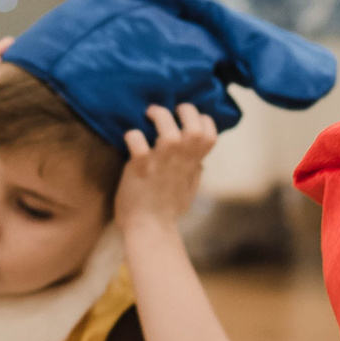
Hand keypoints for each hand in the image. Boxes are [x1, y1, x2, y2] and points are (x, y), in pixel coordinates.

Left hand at [113, 103, 216, 228]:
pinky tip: (129, 138)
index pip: (210, 134)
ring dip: (158, 117)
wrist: (148, 230)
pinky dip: (132, 135)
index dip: (202, 120)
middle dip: (184, 111)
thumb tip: (200, 161)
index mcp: (193, 164)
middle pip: (194, 126)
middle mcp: (180, 160)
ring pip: (168, 129)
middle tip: (169, 111)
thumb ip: (194, 172)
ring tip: (147, 116)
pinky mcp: (140, 168)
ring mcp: (161, 163)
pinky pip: (137, 141)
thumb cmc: (167, 211)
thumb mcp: (189, 191)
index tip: (188, 119)